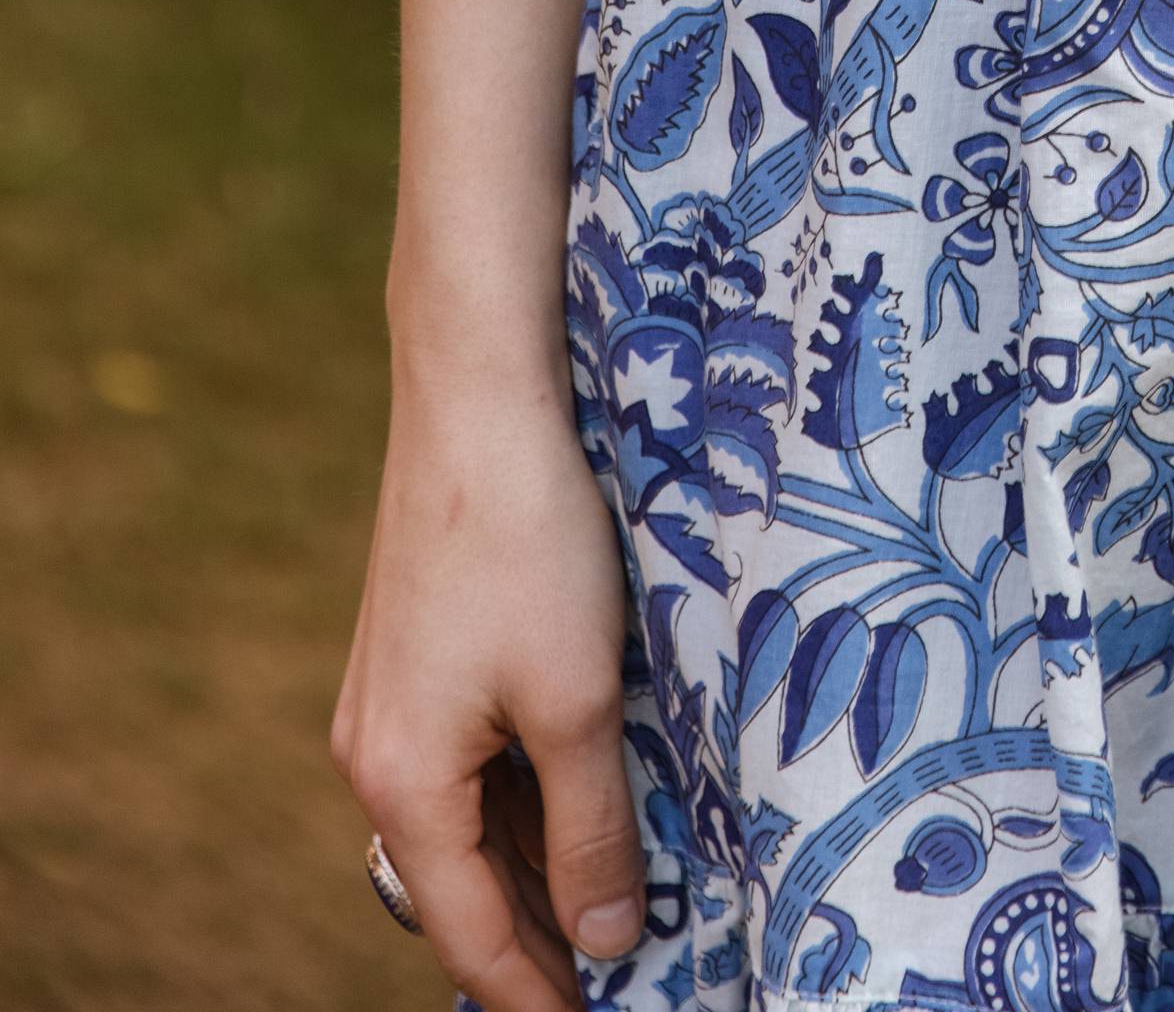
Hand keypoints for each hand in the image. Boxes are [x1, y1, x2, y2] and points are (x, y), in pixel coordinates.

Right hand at [334, 368, 645, 1009]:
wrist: (479, 400)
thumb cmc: (529, 547)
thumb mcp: (578, 700)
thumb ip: (591, 828)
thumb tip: (602, 939)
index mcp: (403, 785)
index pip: (470, 935)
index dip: (536, 992)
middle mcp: (375, 756)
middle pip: (461, 887)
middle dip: (538, 936)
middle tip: (619, 967)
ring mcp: (390, 703)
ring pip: (467, 822)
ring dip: (534, 863)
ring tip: (614, 902)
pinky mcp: (415, 654)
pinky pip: (467, 762)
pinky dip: (521, 797)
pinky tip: (580, 800)